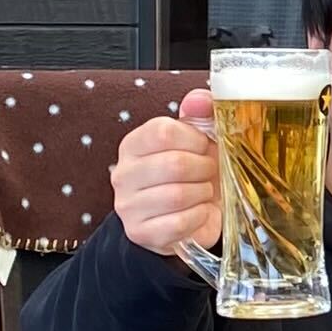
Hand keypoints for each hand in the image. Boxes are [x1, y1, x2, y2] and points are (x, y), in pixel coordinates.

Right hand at [112, 94, 225, 260]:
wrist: (184, 219)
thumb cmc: (192, 175)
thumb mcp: (197, 140)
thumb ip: (200, 113)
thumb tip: (200, 98)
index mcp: (133, 144)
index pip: (163, 131)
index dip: (195, 139)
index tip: (203, 146)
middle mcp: (123, 174)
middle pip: (175, 165)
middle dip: (204, 169)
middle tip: (208, 172)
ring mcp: (128, 206)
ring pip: (178, 195)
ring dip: (203, 194)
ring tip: (203, 192)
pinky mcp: (140, 232)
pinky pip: (180, 222)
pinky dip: (199, 217)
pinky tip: (198, 212)